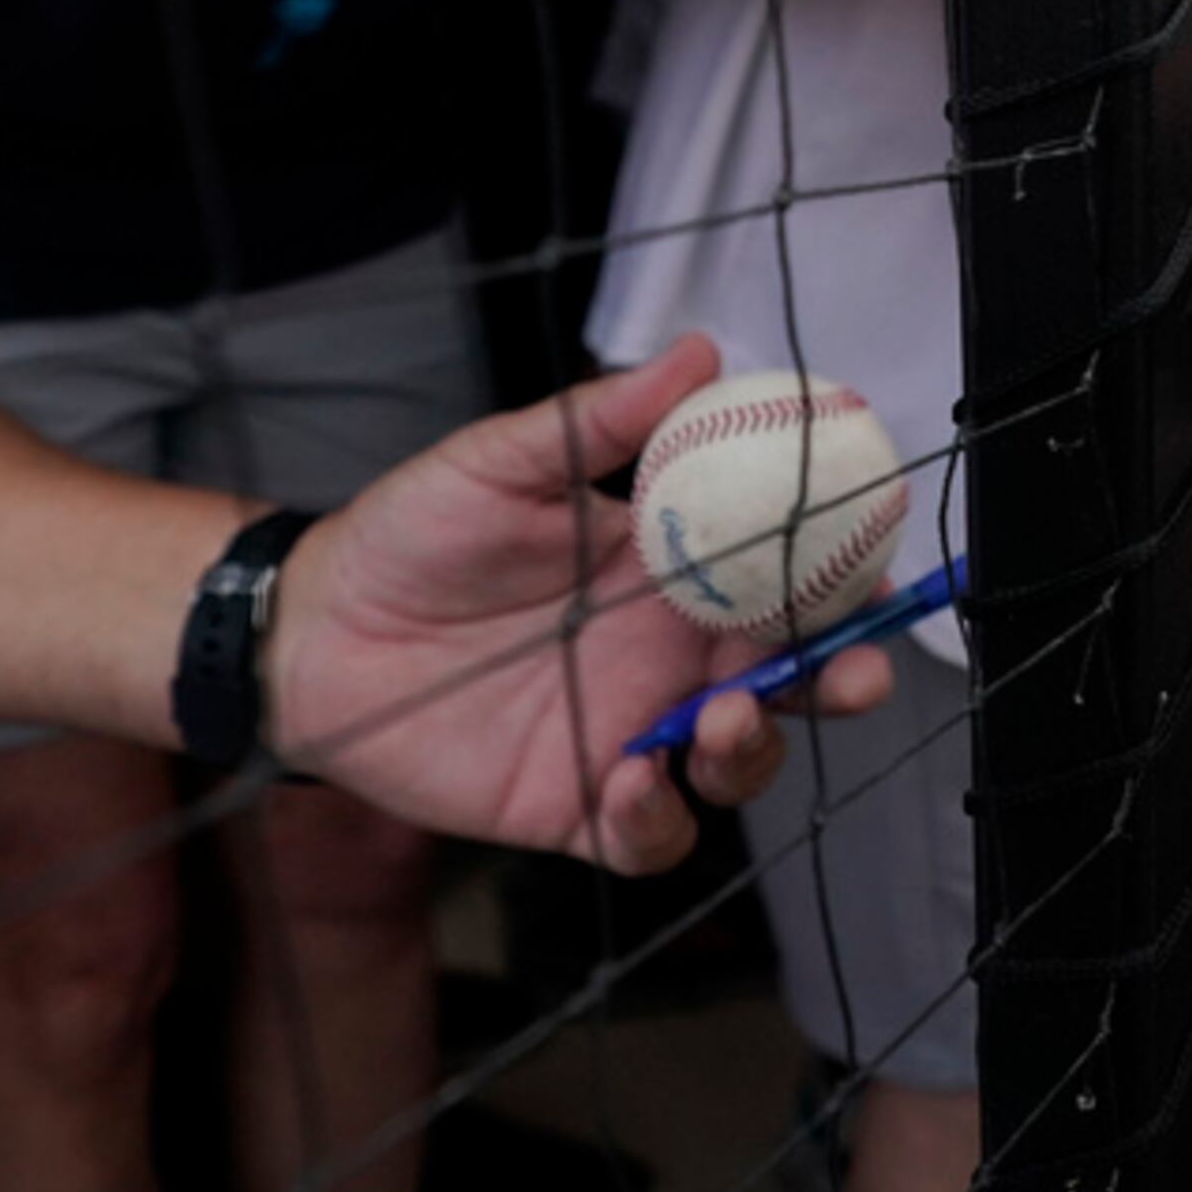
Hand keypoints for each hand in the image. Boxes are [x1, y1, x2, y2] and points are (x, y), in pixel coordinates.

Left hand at [261, 338, 893, 876]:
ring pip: (736, 762)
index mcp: (667, 570)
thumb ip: (601, 419)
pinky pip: (649, 837)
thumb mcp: (501, 461)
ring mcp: (629, 733)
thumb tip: (700, 354)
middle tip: (854, 672)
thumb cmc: (412, 533)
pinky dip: (659, 819)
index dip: (841, 578)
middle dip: (839, 681)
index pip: (781, 577)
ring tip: (719, 720)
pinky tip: (632, 779)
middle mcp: (665, 657)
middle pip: (788, 681)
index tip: (876, 565)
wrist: (316, 630)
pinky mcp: (575, 806)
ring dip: (753, 749)